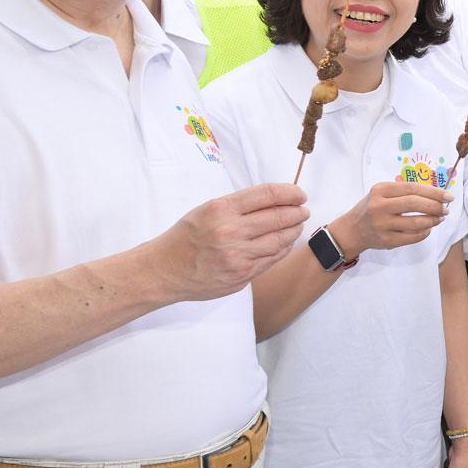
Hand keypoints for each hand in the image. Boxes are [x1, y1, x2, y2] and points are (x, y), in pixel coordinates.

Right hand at [148, 184, 308, 300]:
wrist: (165, 270)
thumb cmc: (187, 237)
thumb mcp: (207, 210)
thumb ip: (239, 206)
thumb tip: (275, 200)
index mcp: (221, 209)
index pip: (267, 195)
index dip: (289, 193)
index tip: (299, 194)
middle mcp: (231, 231)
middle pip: (278, 217)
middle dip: (297, 212)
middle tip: (303, 210)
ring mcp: (238, 256)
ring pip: (280, 240)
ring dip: (293, 231)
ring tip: (296, 225)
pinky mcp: (242, 275)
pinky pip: (272, 259)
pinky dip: (283, 249)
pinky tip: (285, 243)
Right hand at [330, 182, 452, 258]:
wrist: (352, 230)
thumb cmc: (372, 208)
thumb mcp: (381, 194)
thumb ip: (403, 192)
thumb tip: (435, 194)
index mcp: (380, 190)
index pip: (412, 188)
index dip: (433, 192)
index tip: (448, 196)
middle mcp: (379, 207)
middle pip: (414, 204)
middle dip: (435, 206)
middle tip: (446, 209)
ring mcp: (382, 225)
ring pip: (415, 223)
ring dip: (432, 220)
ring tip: (440, 218)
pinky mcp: (387, 241)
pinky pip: (412, 237)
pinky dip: (425, 232)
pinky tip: (428, 228)